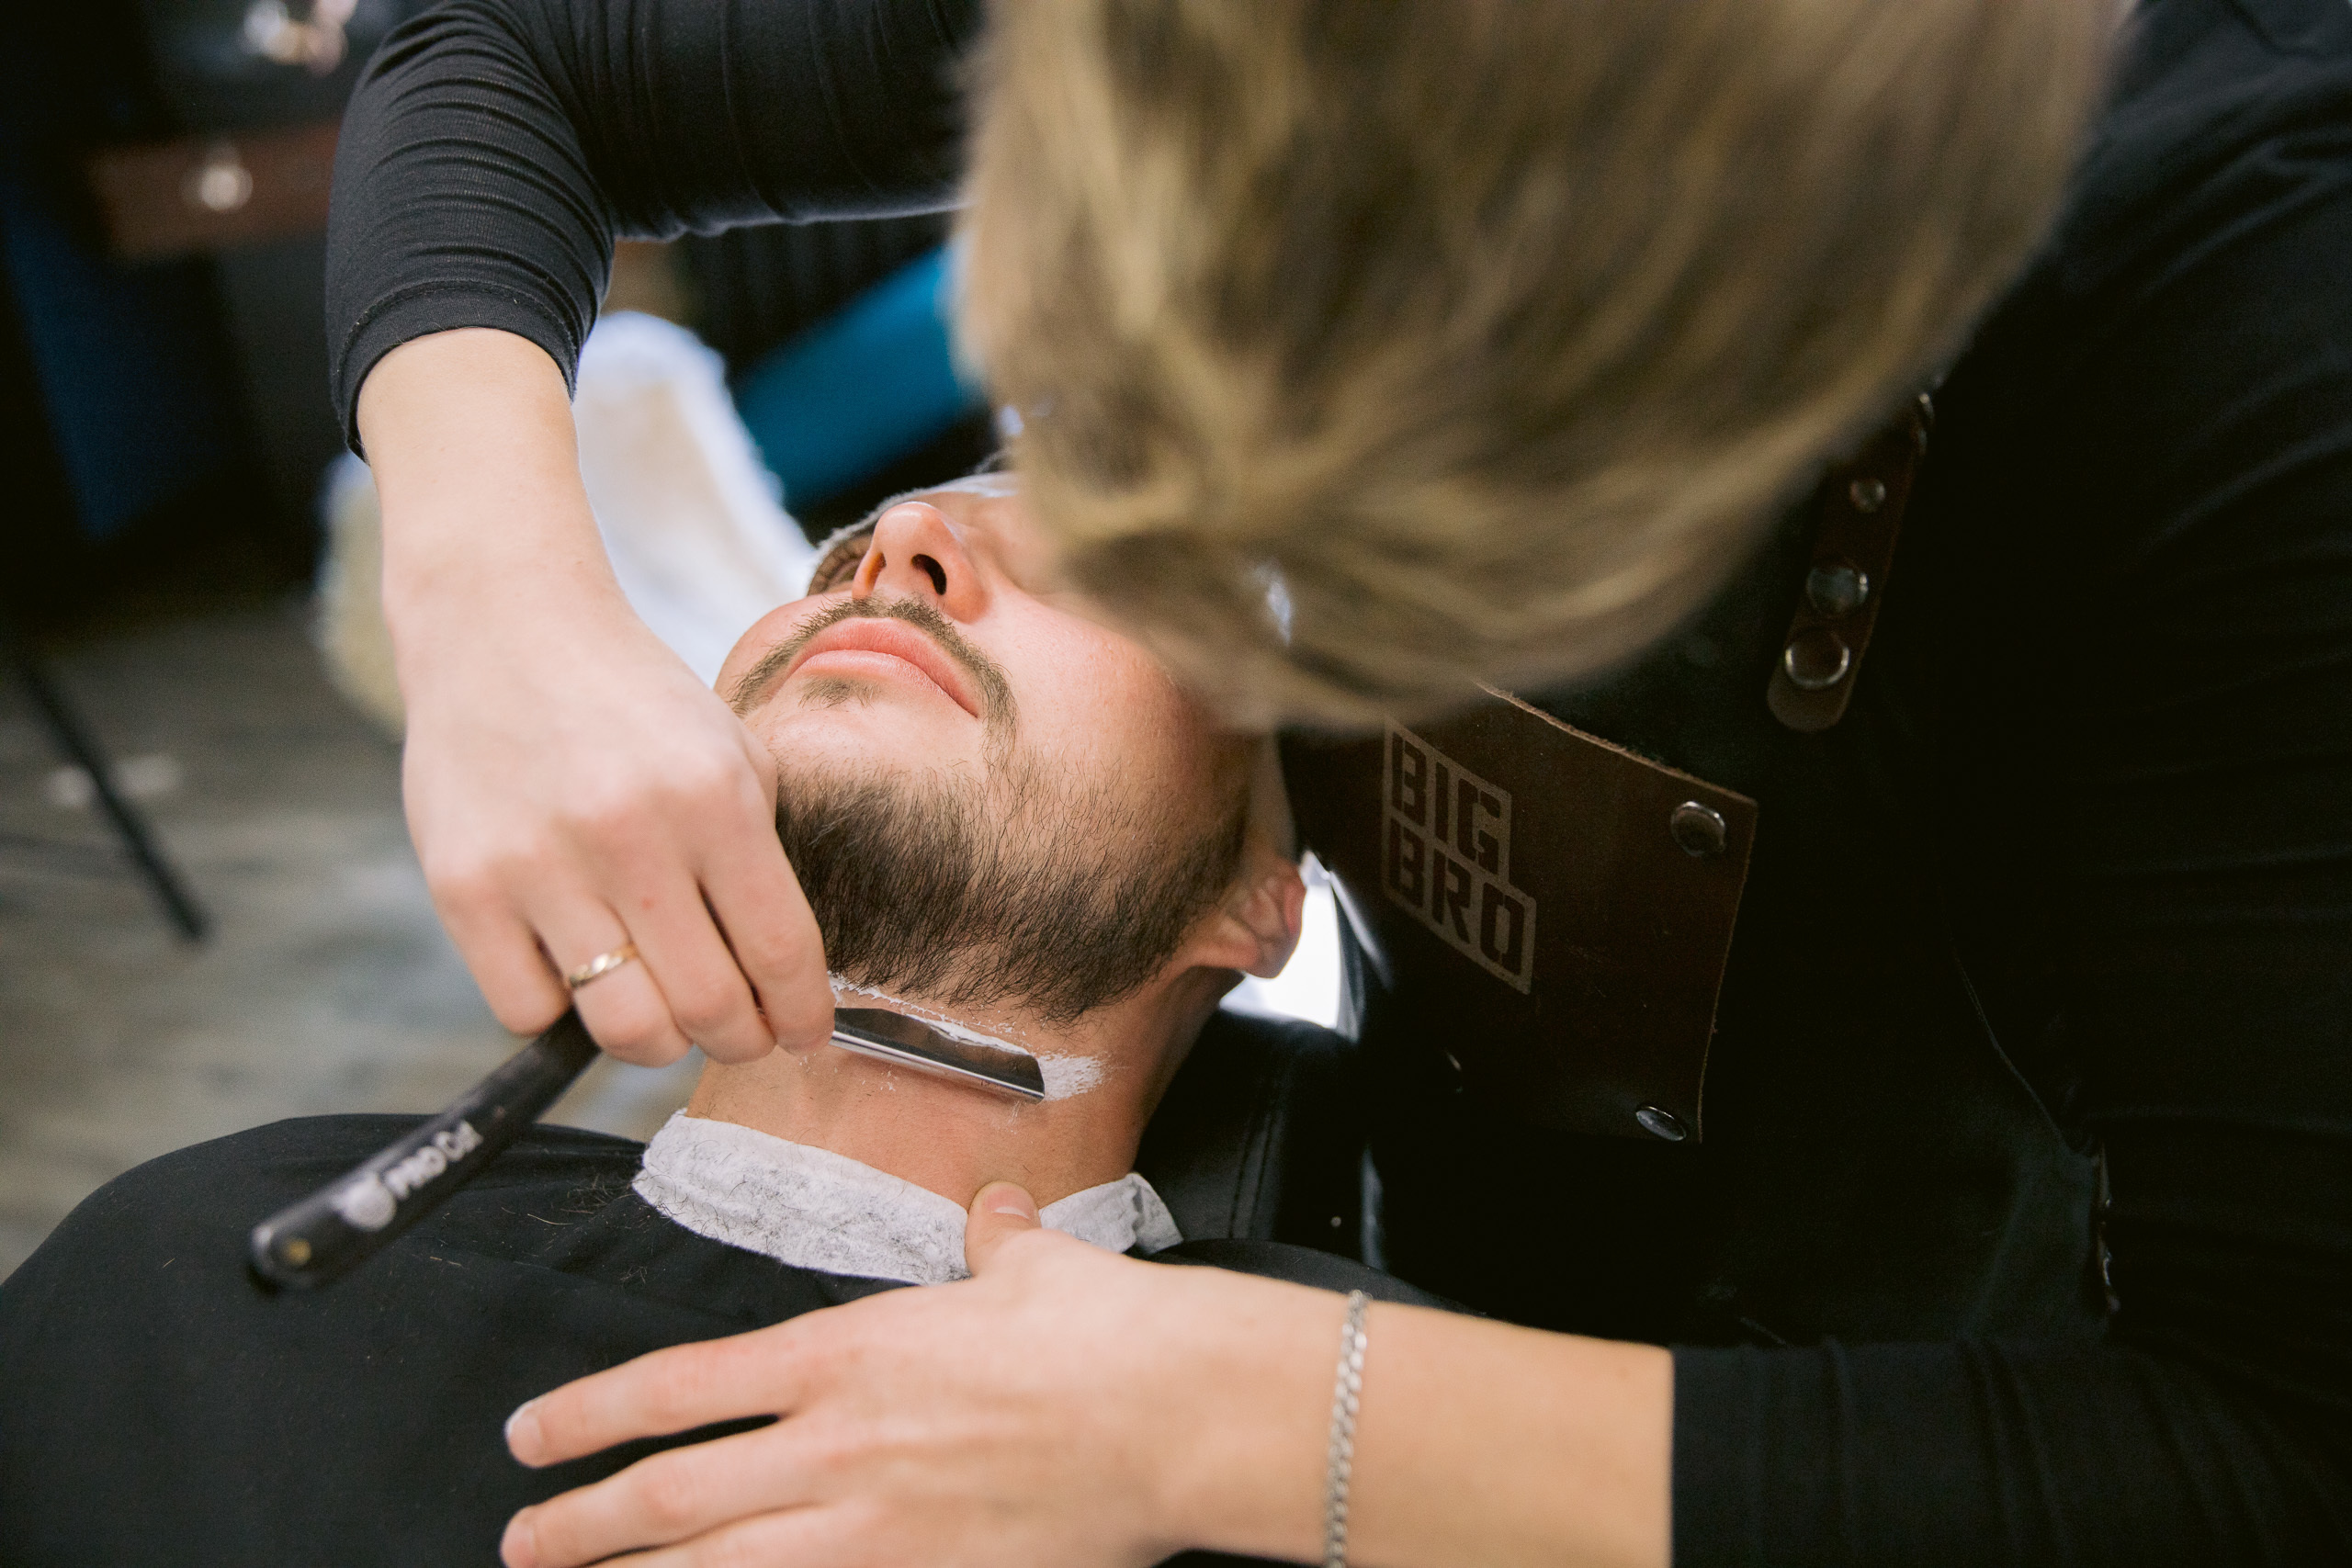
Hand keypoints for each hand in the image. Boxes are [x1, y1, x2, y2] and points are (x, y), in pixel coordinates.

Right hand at [361, 329, 833, 1063]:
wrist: (502, 627)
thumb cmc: (633, 701)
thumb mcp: (731, 751)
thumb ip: (763, 854)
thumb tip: (785, 975)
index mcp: (715, 798)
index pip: (782, 953)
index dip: (801, 1015)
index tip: (803, 1033)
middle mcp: (632, 835)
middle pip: (708, 1009)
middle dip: (737, 1038)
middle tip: (738, 1030)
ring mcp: (541, 866)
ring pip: (623, 1029)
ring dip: (656, 1042)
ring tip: (664, 1016)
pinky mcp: (465, 888)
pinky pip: (528, 1012)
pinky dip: (562, 1012)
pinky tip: (577, 972)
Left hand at [496, 1186, 1339, 1567]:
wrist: (1177, 1414)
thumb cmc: (1105, 1333)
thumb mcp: (1035, 1267)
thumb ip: (993, 1243)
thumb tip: (994, 1213)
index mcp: (850, 1353)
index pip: (683, 1386)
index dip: (593, 1413)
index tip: (535, 1433)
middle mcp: (838, 1444)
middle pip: (671, 1495)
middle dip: (580, 1523)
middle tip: (523, 1539)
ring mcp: (874, 1527)